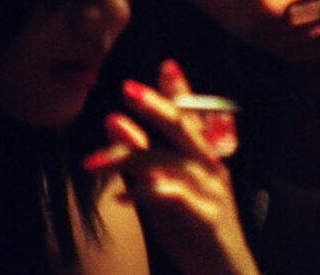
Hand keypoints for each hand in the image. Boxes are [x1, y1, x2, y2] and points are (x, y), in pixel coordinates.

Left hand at [83, 59, 258, 274]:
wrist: (225, 272)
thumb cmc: (194, 229)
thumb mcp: (164, 189)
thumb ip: (143, 157)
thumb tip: (115, 121)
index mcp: (205, 158)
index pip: (192, 117)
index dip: (181, 90)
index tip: (165, 65)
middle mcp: (211, 169)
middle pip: (184, 130)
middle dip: (157, 106)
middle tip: (128, 88)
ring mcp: (212, 193)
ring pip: (171, 162)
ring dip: (131, 156)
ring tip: (94, 162)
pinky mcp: (208, 219)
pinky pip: (175, 199)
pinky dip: (146, 194)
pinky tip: (120, 196)